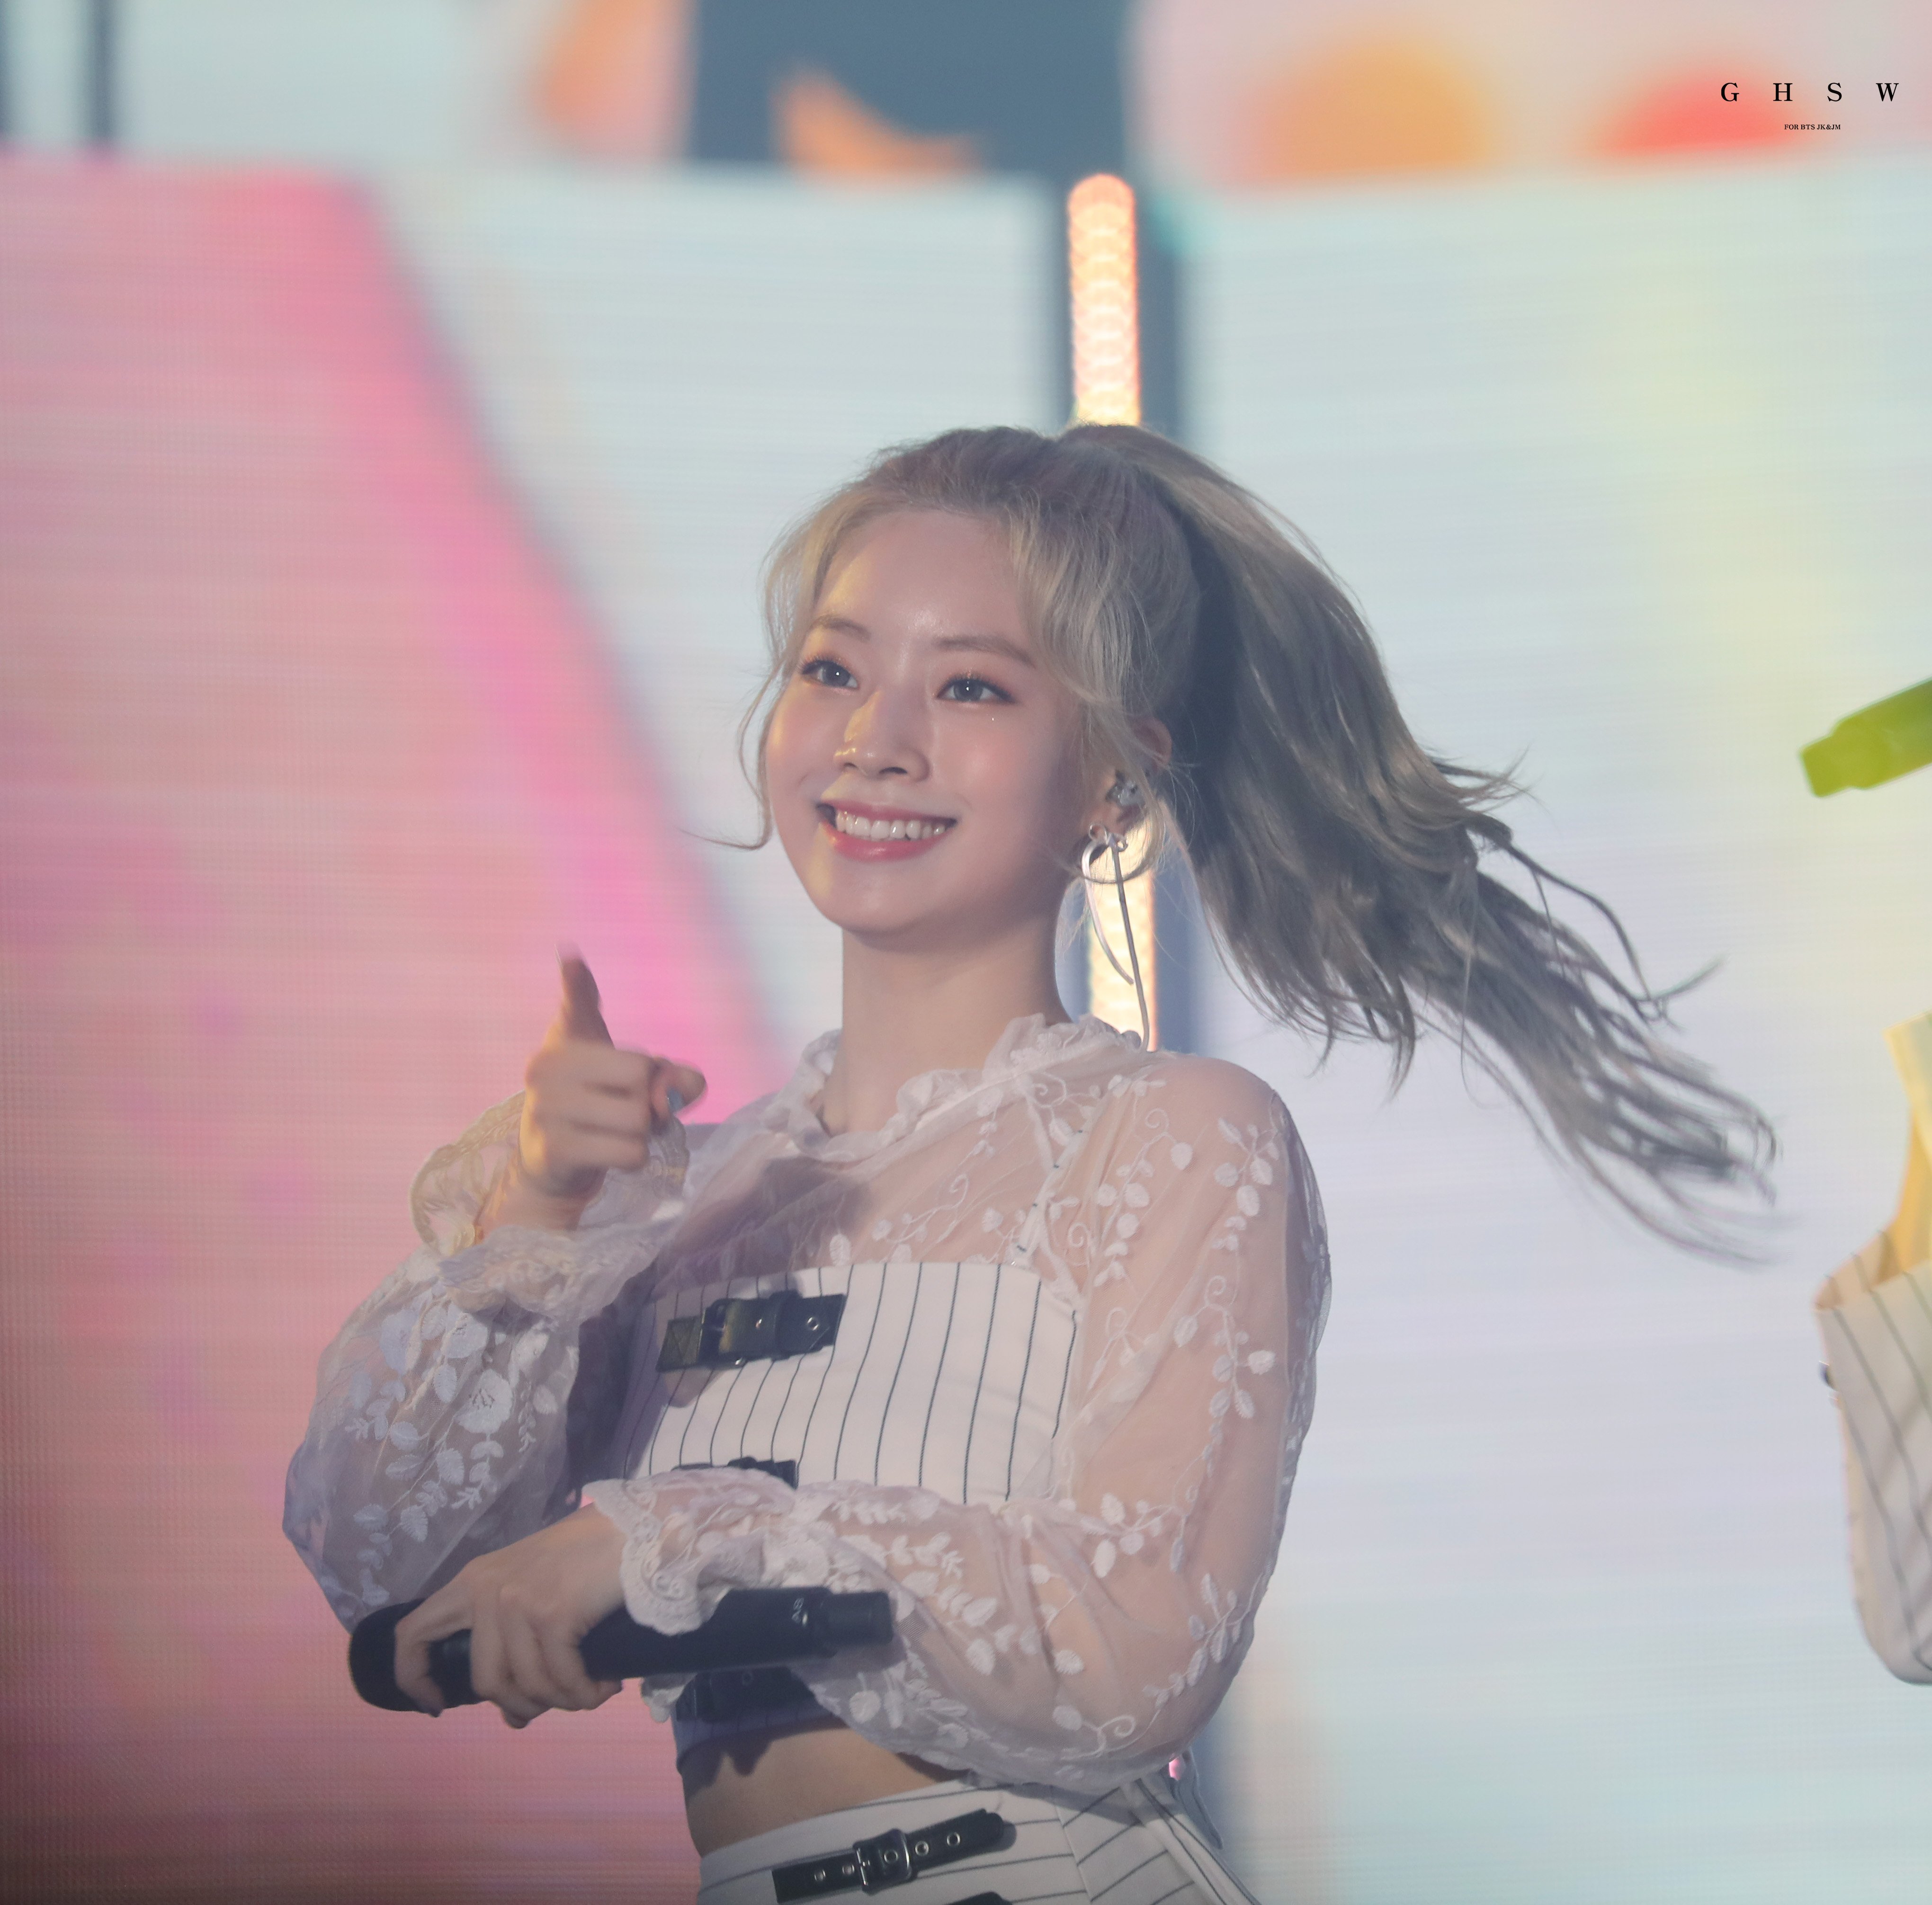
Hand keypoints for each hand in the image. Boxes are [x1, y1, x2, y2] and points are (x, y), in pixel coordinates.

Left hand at [393, 1504, 628, 1724]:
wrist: (636, 1527)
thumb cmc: (588, 1555)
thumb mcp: (534, 1587)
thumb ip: (514, 1640)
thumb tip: (513, 1713)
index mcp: (473, 1580)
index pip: (413, 1634)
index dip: (414, 1678)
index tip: (438, 1705)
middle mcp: (486, 1590)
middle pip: (485, 1680)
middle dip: (521, 1705)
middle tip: (553, 1705)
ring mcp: (516, 1601)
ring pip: (525, 1685)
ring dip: (562, 1702)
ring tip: (590, 1693)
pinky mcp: (551, 1613)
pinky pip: (562, 1679)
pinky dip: (586, 1694)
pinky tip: (606, 1687)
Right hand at [485, 950, 705, 1229]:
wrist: (551, 1161)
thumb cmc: (599, 1104)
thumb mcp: (633, 1079)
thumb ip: (669, 1073)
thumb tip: (691, 1084)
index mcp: (566, 1038)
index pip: (576, 1003)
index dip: (576, 981)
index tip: (571, 957)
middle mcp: (548, 1067)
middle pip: (641, 1074)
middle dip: (651, 1098)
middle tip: (628, 1107)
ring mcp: (546, 1108)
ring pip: (638, 1119)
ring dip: (644, 1133)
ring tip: (619, 1131)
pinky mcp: (554, 1149)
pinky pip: (630, 1151)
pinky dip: (635, 1157)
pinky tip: (610, 1153)